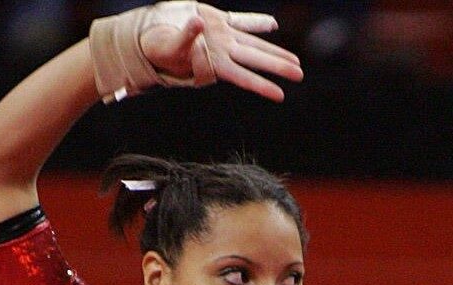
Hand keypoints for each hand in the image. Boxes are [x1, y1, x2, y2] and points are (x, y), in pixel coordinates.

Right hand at [140, 4, 303, 101]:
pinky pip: (241, 22)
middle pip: (256, 59)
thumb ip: (186, 37)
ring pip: (254, 43)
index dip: (261, 85)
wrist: (153, 37)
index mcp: (216, 62)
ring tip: (295, 61)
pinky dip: (256, 23)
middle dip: (278, 66)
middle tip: (299, 75)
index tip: (280, 96)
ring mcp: (223, 37)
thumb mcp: (172, 45)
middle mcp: (224, 50)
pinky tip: (272, 24)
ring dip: (274, 52)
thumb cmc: (160, 48)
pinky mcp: (218, 21)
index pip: (244, 76)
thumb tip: (198, 24)